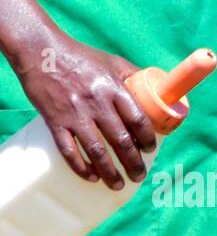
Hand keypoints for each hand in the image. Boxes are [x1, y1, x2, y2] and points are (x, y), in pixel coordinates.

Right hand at [13, 32, 155, 188]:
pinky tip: (91, 176)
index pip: (138, 120)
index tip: (149, 150)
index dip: (147, 139)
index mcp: (113, 89)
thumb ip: (134, 76)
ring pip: (97, 151)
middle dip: (133, 163)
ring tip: (118, 185)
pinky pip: (68, 150)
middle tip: (139, 176)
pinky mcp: (55, 121)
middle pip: (121, 141)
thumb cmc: (81, 57)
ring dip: (109, 172)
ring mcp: (75, 114)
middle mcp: (96, 103)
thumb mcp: (112, 62)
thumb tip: (158, 91)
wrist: (39, 51)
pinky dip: (80, 167)